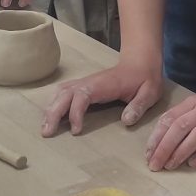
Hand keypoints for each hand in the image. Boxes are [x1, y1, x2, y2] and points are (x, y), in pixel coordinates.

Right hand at [42, 60, 162, 137]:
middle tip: (46, 133)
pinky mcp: (84, 86)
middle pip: (65, 94)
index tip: (76, 130)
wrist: (141, 62)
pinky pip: (64, 93)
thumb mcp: (149, 92)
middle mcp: (90, 82)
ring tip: (45, 128)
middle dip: (53, 112)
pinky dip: (54, 103)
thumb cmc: (145, 78)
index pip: (82, 96)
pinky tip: (51, 116)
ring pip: (61, 92)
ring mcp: (85, 83)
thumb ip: (139, 106)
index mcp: (104, 84)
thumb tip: (125, 121)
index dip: (75, 113)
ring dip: (51, 108)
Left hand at [145, 85, 195, 170]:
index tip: (148, 154)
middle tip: (155, 165)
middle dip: (165, 147)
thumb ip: (183, 117)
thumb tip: (160, 142)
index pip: (171, 117)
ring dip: (181, 151)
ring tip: (170, 165)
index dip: (157, 136)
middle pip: (182, 126)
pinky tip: (193, 163)